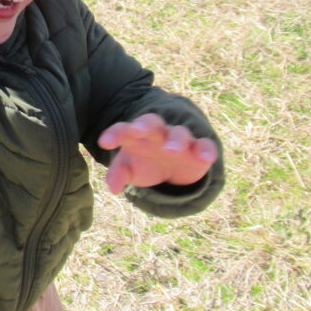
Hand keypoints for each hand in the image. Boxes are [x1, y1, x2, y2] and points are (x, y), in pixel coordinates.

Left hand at [98, 113, 217, 194]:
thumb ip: (118, 174)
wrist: (173, 165)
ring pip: (179, 133)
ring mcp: (180, 139)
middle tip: (137, 131)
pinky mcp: (199, 149)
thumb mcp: (130, 168)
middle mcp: (158, 133)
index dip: (114, 134)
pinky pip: (205, 145)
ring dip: (176, 140)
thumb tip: (113, 188)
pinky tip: (205, 159)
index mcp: (137, 135)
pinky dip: (206, 150)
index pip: (124, 129)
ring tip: (172, 151)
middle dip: (144, 125)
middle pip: (151, 123)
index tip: (104, 142)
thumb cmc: (145, 163)